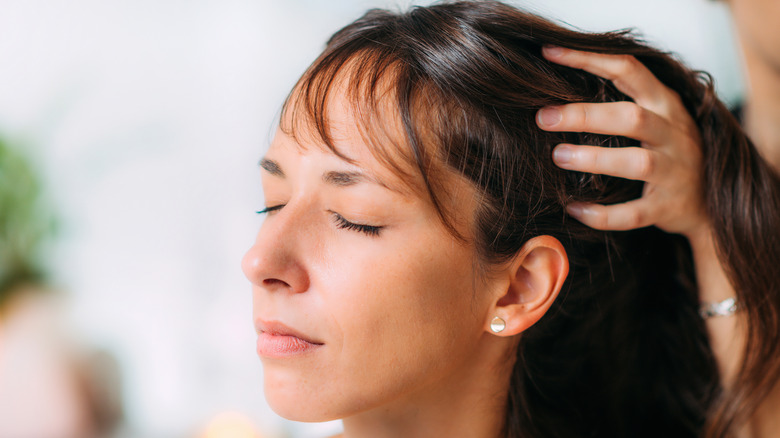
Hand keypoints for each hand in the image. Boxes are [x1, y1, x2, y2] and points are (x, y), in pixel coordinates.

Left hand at [536, 46, 708, 239]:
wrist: (709, 205)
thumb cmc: (667, 153)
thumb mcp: (657, 118)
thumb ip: (621, 102)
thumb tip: (558, 93)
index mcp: (665, 105)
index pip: (628, 70)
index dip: (589, 59)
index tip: (551, 54)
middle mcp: (672, 135)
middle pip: (631, 117)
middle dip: (585, 116)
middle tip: (544, 118)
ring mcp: (672, 172)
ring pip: (636, 162)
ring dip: (595, 159)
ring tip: (558, 155)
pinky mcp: (666, 207)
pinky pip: (632, 213)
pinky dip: (602, 214)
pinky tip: (574, 209)